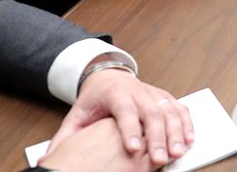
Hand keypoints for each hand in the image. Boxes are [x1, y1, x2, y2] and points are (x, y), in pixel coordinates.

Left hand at [48, 68, 190, 166]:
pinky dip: (187, 124)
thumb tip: (48, 159)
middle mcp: (139, 91)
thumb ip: (65, 137)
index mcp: (115, 94)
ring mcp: (155, 93)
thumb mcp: (77, 115)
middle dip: (158, 137)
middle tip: (159, 159)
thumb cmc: (95, 99)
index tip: (133, 148)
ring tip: (177, 153)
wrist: (110, 77)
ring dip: (176, 133)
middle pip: (152, 113)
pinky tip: (189, 140)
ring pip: (169, 111)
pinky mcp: (166, 97)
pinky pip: (180, 109)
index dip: (130, 129)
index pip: (124, 111)